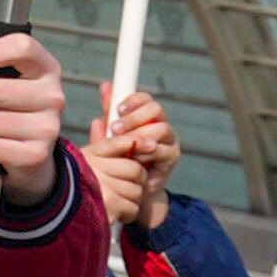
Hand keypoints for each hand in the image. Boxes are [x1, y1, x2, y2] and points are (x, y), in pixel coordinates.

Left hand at [94, 84, 177, 240]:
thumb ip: (108, 114)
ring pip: (162, 128)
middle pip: (156, 109)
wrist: (130, 190)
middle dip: (135, 117)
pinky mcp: (172, 157)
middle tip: (116, 129)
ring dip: (141, 136)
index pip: (146, 99)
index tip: (118, 109)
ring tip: (125, 146)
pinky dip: (148, 153)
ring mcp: (169, 140)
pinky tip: (135, 159)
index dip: (134, 100)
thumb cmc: (118, 160)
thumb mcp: (110, 136)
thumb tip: (104, 86)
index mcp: (147, 117)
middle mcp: (161, 125)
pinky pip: (163, 150)